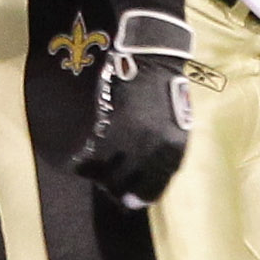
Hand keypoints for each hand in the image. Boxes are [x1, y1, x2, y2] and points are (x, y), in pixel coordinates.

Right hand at [71, 11, 193, 208]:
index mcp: (171, 150)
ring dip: (100, 174)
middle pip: (125, 184)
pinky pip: (91, 153)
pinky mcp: (104, 126)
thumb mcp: (175, 127)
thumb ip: (164, 156)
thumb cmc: (165, 93)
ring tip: (98, 169)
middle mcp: (149, 149)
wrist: (150, 58)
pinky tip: (85, 157)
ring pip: (105, 171)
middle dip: (117, 188)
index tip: (129, 201)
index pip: (153, 188)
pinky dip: (86, 158)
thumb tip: (144, 183)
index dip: (140, 197)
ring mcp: (125, 138)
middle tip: (110, 185)